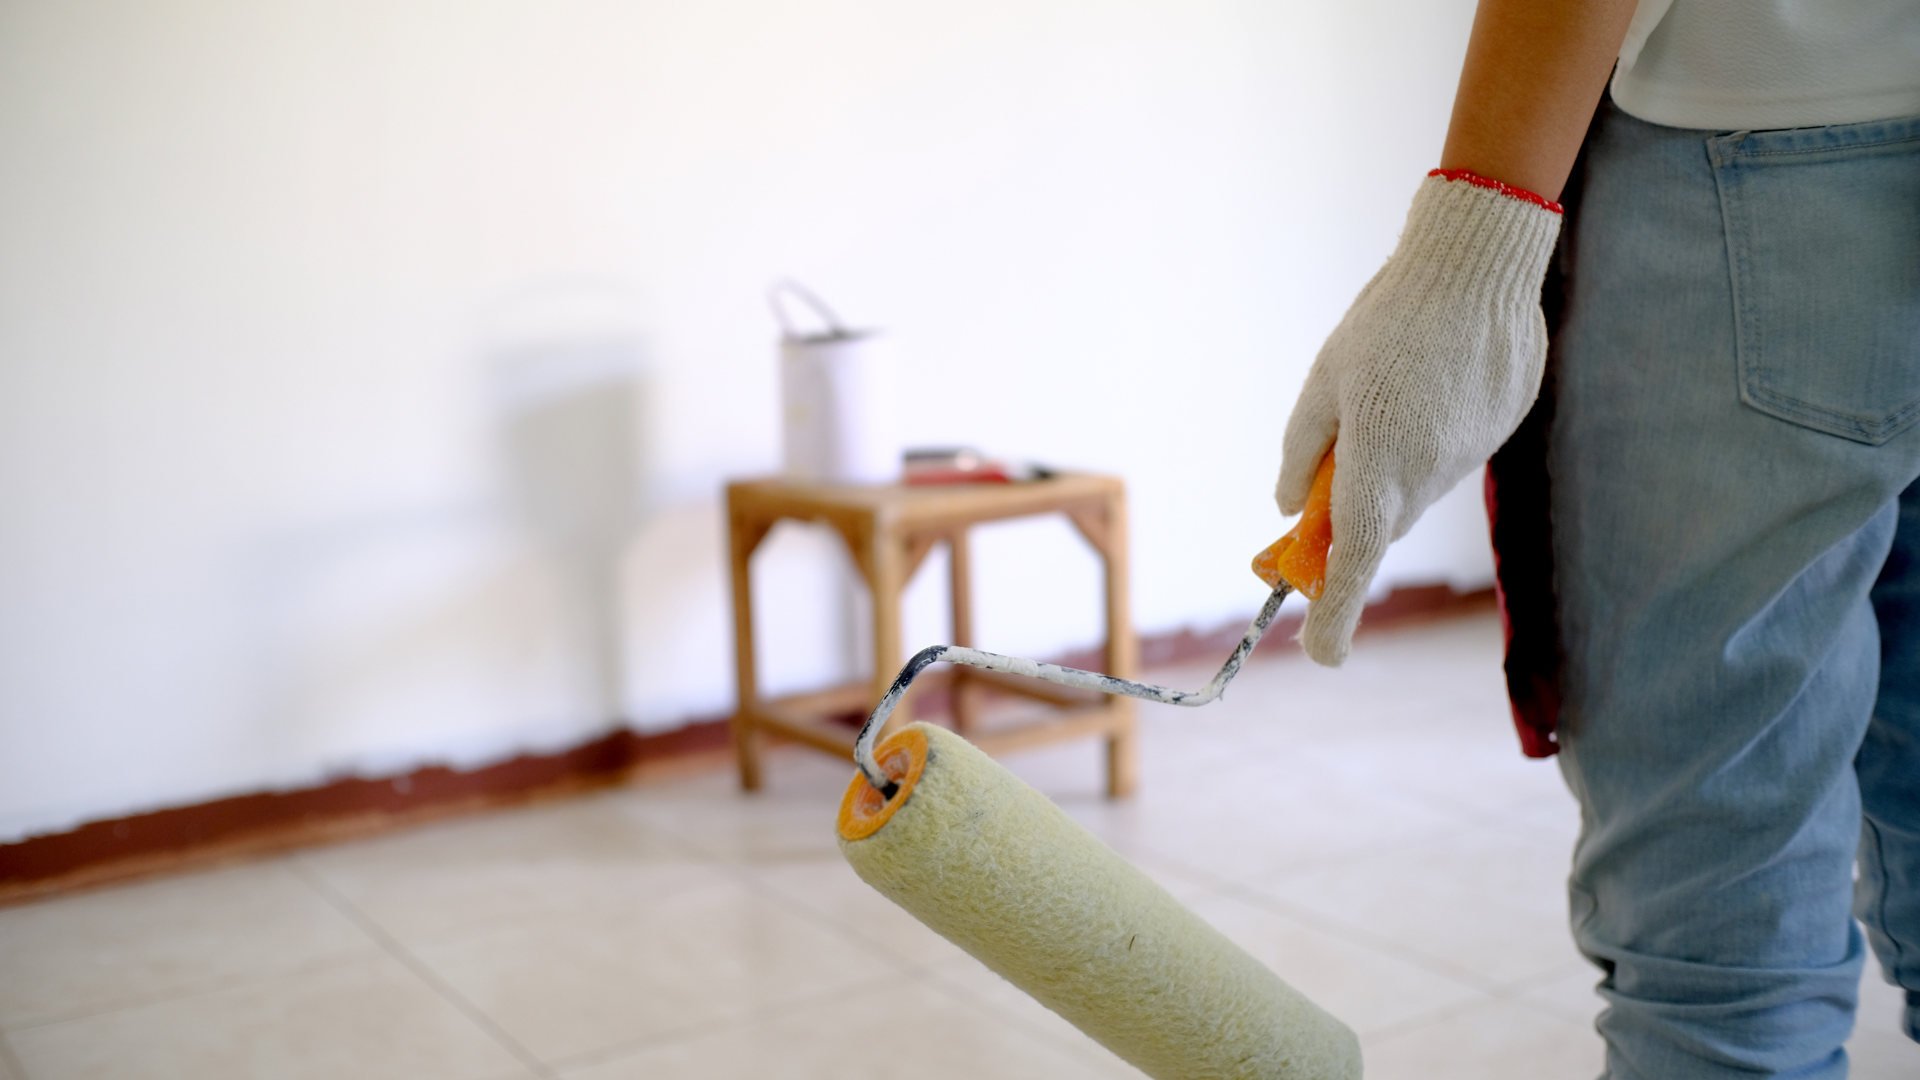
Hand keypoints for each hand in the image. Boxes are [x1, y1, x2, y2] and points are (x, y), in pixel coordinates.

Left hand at [1276, 170, 1561, 664]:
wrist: (1476, 268)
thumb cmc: (1387, 322)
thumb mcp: (1324, 384)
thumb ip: (1305, 453)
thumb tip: (1293, 507)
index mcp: (1378, 467)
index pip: (1354, 562)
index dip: (1335, 614)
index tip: (1322, 654)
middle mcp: (1428, 476)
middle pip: (1378, 526)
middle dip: (1346, 523)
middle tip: (1310, 501)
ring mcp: (1467, 457)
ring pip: (1412, 489)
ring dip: (1387, 470)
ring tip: (1385, 395)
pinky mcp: (1495, 434)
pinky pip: (1445, 456)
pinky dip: (1425, 439)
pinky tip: (1426, 383)